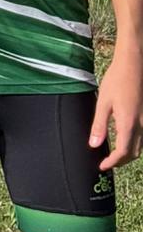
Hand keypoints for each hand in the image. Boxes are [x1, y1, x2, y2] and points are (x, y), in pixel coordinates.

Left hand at [90, 47, 142, 169]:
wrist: (133, 65)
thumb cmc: (116, 80)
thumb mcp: (103, 102)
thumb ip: (99, 125)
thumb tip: (94, 145)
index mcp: (129, 123)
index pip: (123, 152)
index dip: (113, 162)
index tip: (102, 166)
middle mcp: (141, 125)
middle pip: (134, 153)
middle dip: (121, 161)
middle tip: (107, 162)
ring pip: (141, 146)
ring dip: (129, 154)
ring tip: (114, 154)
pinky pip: (142, 136)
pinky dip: (134, 143)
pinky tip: (124, 139)